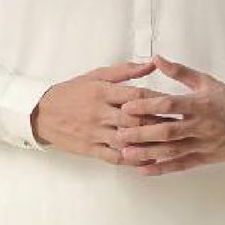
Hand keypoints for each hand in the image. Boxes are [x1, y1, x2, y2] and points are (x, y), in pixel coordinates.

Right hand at [31, 60, 193, 162]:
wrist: (41, 113)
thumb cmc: (72, 92)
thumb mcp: (96, 75)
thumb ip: (125, 71)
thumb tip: (152, 63)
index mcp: (103, 92)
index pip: (137, 95)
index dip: (159, 100)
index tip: (177, 103)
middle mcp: (100, 112)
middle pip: (136, 119)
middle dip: (160, 122)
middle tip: (182, 126)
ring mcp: (95, 132)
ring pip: (128, 140)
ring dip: (149, 144)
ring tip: (171, 145)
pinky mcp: (90, 149)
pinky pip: (115, 157)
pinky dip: (133, 160)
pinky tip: (149, 161)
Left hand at [110, 54, 224, 174]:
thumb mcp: (206, 81)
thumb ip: (179, 72)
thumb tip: (156, 59)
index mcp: (200, 104)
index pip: (170, 105)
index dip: (147, 106)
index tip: (127, 106)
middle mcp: (201, 125)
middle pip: (168, 131)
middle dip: (142, 133)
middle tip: (119, 133)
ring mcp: (203, 144)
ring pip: (172, 150)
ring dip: (148, 153)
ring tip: (126, 153)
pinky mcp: (204, 158)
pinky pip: (181, 165)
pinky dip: (162, 168)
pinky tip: (144, 169)